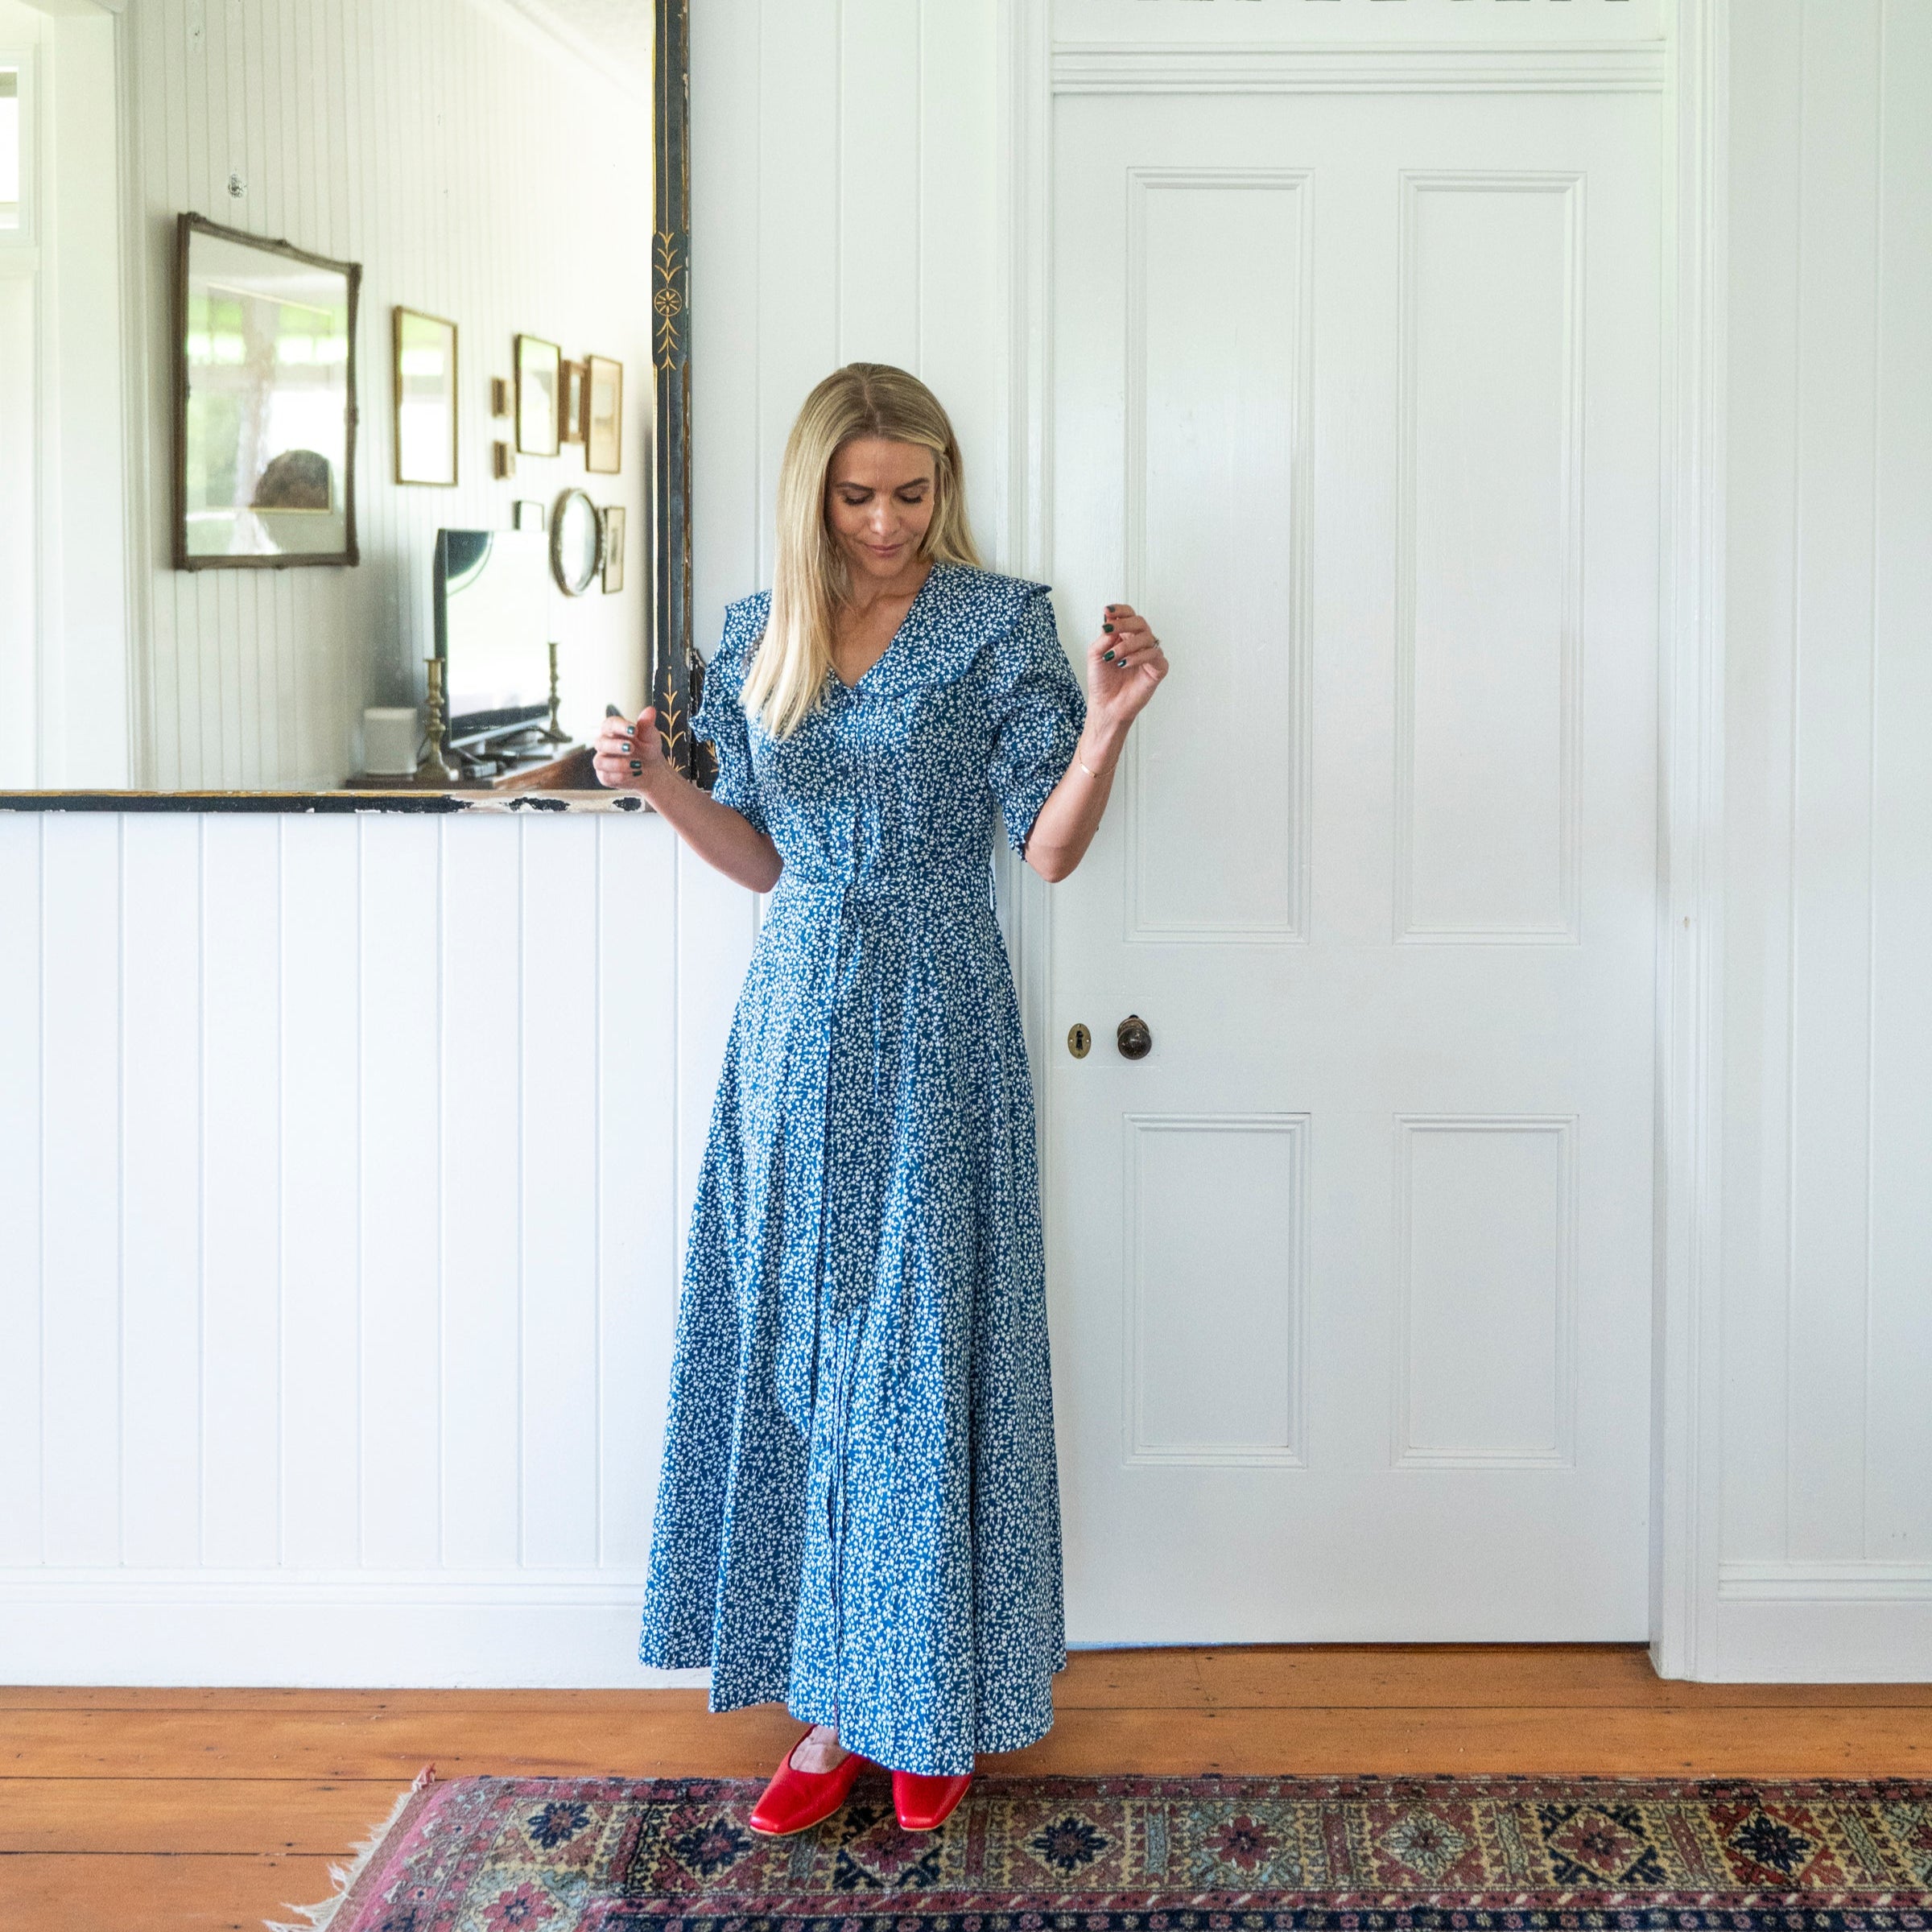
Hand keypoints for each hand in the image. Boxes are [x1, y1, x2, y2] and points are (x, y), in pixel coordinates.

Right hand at [592, 706, 668, 793]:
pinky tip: (635, 774)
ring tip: (638, 765)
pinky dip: (621, 776)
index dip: (620, 726)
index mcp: (612, 731)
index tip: (634, 730)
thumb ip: (647, 725)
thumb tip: (650, 710)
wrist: (651, 769)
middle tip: (632, 748)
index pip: (609, 724)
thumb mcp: (650, 736)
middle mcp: (604, 745)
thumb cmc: (647, 748)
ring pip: (599, 762)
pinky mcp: (604, 776)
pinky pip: (606, 777)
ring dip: (618, 764)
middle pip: (600, 743)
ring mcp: (602, 761)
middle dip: (616, 746)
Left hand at [1086, 603, 1166, 741]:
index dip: (1120, 610)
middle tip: (1109, 629)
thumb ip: (1104, 637)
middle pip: (1139, 622)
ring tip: (1113, 656)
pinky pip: (1154, 655)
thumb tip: (1113, 623)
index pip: (1128, 616)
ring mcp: (1150, 655)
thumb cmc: (1102, 682)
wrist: (1106, 705)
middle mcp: (1139, 643)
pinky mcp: (1158, 669)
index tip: (1107, 611)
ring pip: (1146, 637)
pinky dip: (1138, 657)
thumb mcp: (1095, 654)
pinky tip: (1124, 663)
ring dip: (1127, 644)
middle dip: (1123, 623)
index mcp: (1125, 637)